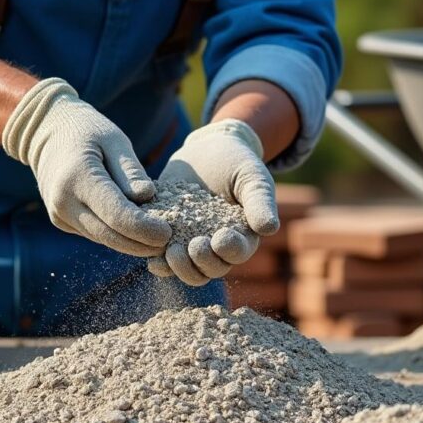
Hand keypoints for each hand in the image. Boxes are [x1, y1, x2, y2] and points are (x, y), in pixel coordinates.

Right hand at [3, 78, 170, 256]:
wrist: (46, 132)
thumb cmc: (88, 130)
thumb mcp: (115, 140)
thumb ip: (131, 170)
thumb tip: (146, 197)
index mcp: (78, 178)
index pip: (116, 214)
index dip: (144, 229)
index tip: (167, 233)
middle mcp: (63, 201)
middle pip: (109, 235)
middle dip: (140, 244)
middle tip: (168, 243)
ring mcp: (58, 214)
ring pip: (101, 238)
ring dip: (130, 243)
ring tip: (156, 239)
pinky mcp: (60, 220)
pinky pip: (94, 232)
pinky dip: (115, 234)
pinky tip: (133, 229)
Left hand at [148, 119, 279, 285]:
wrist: (208, 151)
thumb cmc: (238, 163)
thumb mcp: (252, 177)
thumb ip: (260, 202)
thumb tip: (270, 228)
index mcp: (242, 237)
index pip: (238, 253)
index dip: (229, 251)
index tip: (220, 237)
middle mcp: (218, 249)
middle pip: (212, 269)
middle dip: (202, 262)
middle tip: (192, 245)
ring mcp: (192, 245)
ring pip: (188, 271)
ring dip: (179, 268)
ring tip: (171, 251)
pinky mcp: (170, 238)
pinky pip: (163, 260)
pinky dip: (158, 262)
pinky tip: (152, 257)